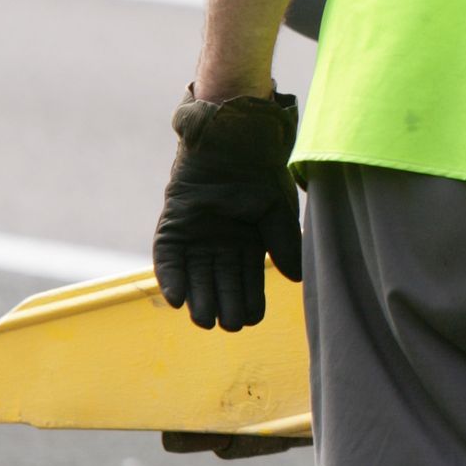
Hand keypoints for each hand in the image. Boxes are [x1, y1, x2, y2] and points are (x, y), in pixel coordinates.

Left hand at [153, 87, 300, 331]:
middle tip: (228, 325)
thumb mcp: (278, 212)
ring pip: (195, 276)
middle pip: (220, 282)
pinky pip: (168, 258)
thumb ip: (283, 245)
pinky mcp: (172, 226)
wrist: (234, 140)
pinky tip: (176, 299)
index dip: (249, 301)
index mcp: (246, 242)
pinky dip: (171, 277)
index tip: (252, 320)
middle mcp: (219, 243)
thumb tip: (297, 279)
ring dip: (198, 298)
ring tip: (204, 320)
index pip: (247, 280)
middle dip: (224, 305)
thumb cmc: (261, 172)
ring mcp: (194, 235)